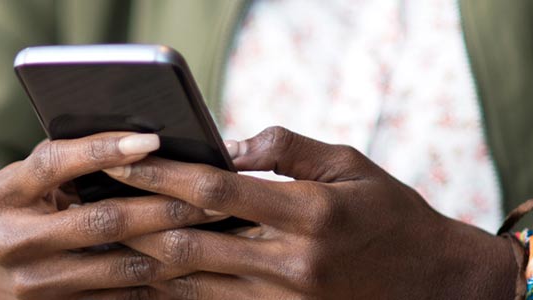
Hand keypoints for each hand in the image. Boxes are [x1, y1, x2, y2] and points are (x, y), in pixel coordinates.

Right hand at [0, 131, 227, 298]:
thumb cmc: (32, 208)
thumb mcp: (35, 182)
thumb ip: (73, 158)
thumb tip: (145, 136)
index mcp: (4, 193)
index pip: (55, 163)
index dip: (102, 149)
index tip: (151, 140)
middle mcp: (13, 240)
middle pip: (100, 220)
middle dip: (162, 206)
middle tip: (210, 195)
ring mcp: (35, 281)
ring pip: (120, 263)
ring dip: (174, 245)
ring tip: (212, 228)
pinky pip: (122, 294)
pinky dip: (161, 277)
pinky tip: (192, 261)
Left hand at [104, 126, 521, 298]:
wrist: (439, 287)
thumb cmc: (393, 215)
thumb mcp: (353, 165)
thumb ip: (288, 149)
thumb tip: (227, 144)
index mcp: (311, 214)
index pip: (215, 191)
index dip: (161, 174)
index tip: (120, 156)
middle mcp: (294, 264)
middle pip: (188, 243)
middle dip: (134, 220)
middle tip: (93, 198)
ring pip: (190, 283)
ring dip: (141, 259)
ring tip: (104, 233)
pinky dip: (171, 290)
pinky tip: (143, 272)